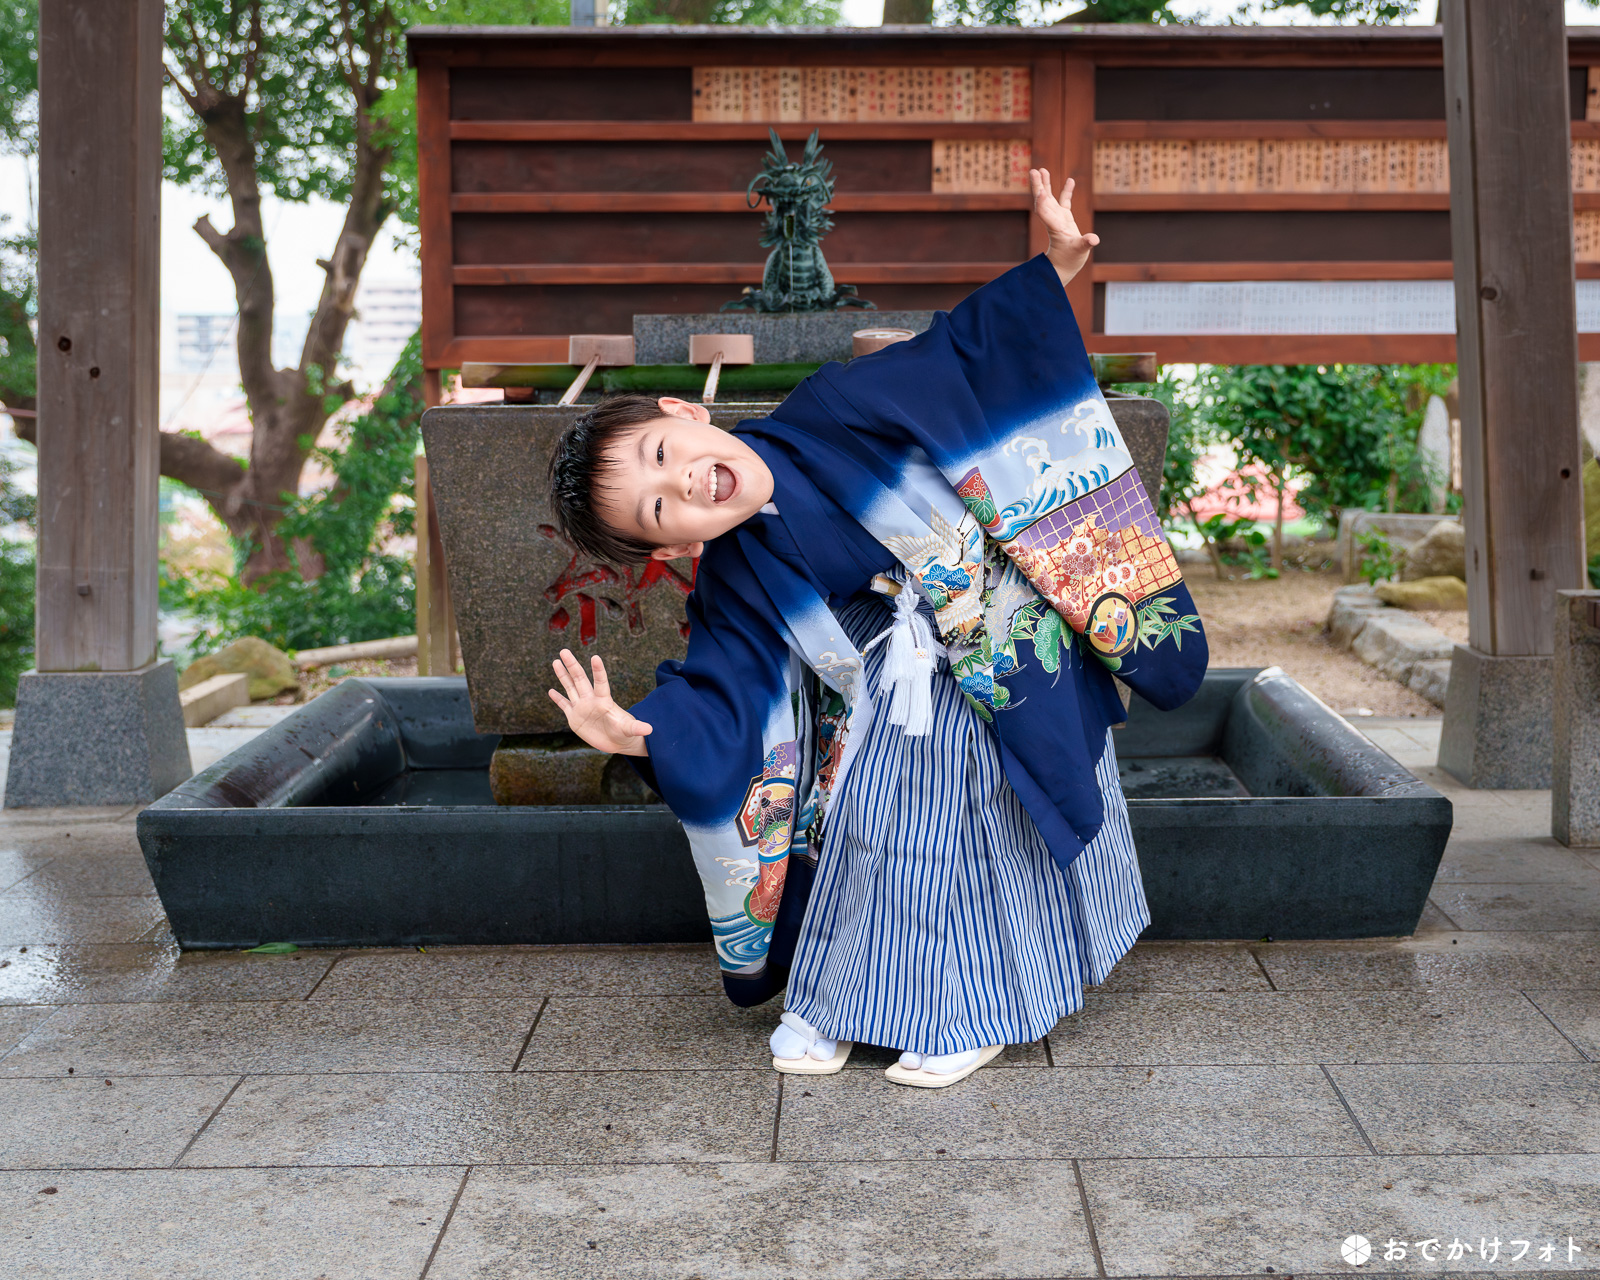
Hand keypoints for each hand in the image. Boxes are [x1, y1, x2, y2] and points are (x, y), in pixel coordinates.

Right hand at [547, 649, 653, 756]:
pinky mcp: (575, 718)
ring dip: (563, 675)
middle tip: (564, 650)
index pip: (600, 682)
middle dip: (572, 665)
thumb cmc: (625, 733)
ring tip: (556, 661)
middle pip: (579, 679)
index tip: (595, 657)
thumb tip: (649, 729)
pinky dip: (558, 699)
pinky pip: (564, 706)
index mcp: (604, 701)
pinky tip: (550, 690)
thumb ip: (636, 728)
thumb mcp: (630, 730)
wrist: (617, 741)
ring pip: (570, 688)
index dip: (598, 671)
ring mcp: (582, 708)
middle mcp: (591, 700)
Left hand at [1029, 168, 1098, 287]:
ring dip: (1045, 184)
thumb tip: (1094, 239)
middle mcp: (1053, 220)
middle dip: (1038, 186)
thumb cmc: (1070, 259)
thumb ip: (1085, 244)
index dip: (1042, 202)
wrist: (1065, 266)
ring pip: (1049, 197)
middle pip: (1042, 200)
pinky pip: (1064, 202)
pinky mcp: (1064, 219)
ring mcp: (1058, 218)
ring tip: (1041, 169)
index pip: (1045, 213)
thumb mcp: (1079, 252)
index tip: (1040, 191)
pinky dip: (1066, 191)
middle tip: (1033, 171)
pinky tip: (1071, 180)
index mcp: (1055, 227)